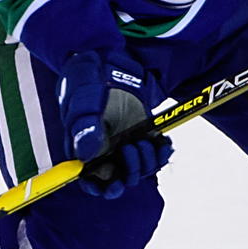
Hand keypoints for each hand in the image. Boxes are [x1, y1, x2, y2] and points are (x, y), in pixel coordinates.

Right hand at [57, 50, 172, 198]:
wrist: (108, 60)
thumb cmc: (88, 80)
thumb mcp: (83, 101)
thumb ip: (84, 128)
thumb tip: (87, 155)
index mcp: (84, 149)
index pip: (91, 182)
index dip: (102, 188)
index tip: (115, 184)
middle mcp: (104, 152)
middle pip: (120, 180)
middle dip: (130, 171)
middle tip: (132, 148)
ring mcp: (124, 144)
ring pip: (140, 169)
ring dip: (147, 161)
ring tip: (147, 140)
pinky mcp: (141, 135)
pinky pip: (155, 155)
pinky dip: (162, 152)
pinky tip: (164, 141)